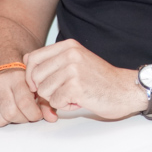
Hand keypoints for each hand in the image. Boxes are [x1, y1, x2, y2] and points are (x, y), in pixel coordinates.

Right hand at [0, 68, 52, 126]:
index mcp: (17, 77)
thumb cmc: (22, 81)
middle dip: (22, 119)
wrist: (4, 69)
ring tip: (15, 112)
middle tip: (26, 116)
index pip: (25, 102)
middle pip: (11, 113)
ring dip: (10, 121)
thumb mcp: (36, 88)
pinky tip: (3, 111)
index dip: (33, 114)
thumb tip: (52, 118)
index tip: (37, 115)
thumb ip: (46, 104)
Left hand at [23, 39, 141, 119]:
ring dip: (56, 98)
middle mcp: (70, 54)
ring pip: (43, 91)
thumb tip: (26, 65)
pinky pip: (55, 101)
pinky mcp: (76, 87)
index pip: (32, 58)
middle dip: (45, 89)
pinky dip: (65, 105)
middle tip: (62, 91)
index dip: (31, 75)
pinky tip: (80, 100)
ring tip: (74, 94)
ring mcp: (73, 69)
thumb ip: (54, 61)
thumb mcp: (77, 61)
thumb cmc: (100, 80)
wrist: (125, 89)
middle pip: (35, 77)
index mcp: (69, 46)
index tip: (41, 84)